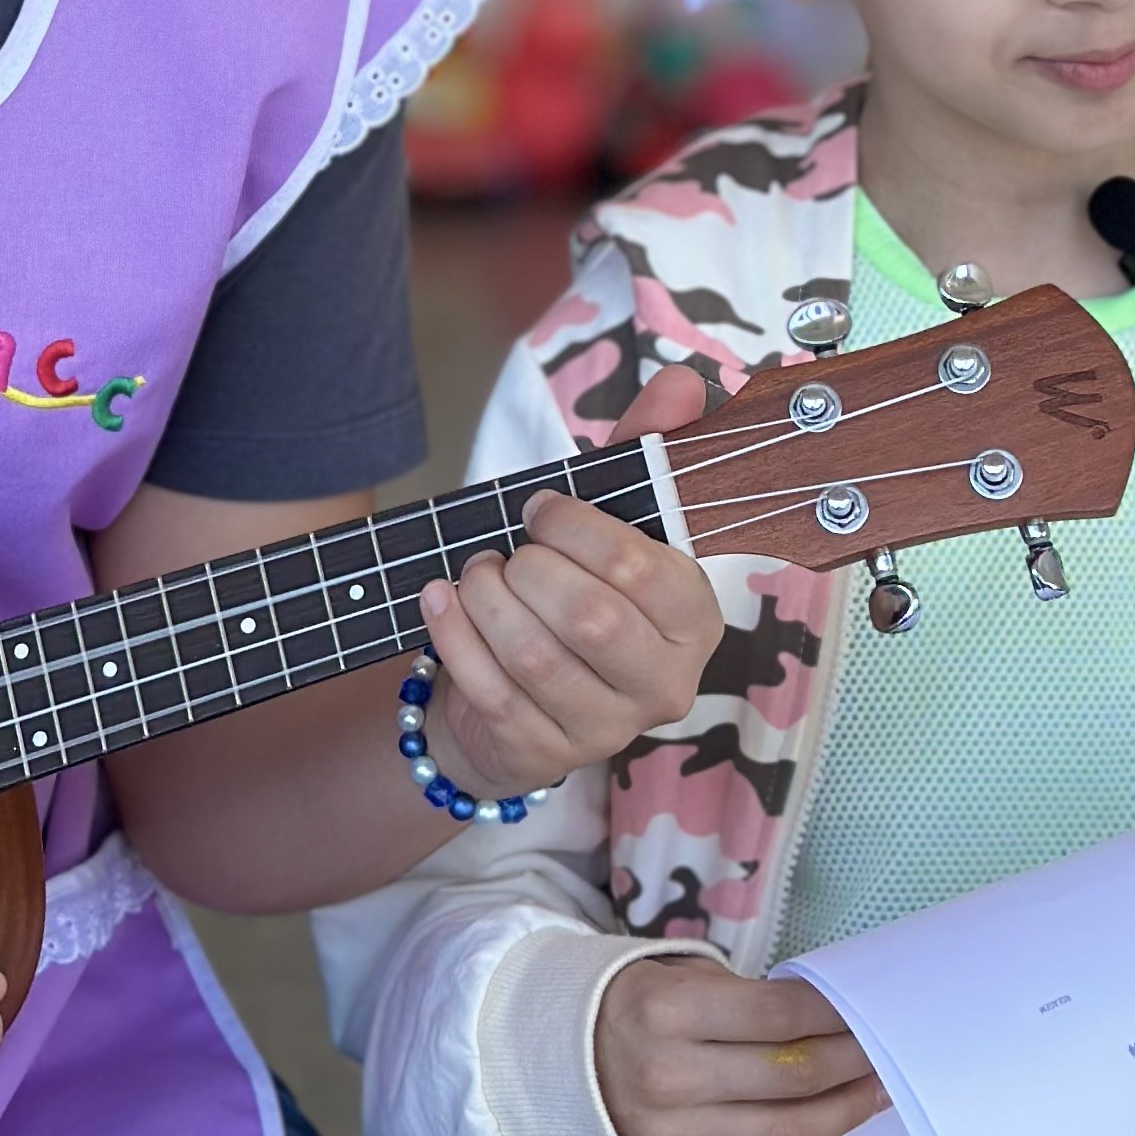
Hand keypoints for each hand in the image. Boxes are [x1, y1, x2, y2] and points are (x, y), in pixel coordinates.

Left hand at [413, 361, 724, 804]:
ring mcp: (607, 729)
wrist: (519, 694)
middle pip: (591, 617)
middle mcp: (666, 684)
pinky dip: (452, 635)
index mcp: (695, 618)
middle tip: (506, 550)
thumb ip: (645, 449)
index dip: (577, 528)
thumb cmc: (575, 591)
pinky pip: (490, 691)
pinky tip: (439, 601)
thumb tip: (686, 380)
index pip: (644, 570)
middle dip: (529, 568)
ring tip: (474, 573)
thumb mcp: (610, 520)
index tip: (538, 507)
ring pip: (535, 656)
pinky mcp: (545, 755)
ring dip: (486, 598)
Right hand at [594, 956, 885, 1135]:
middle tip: (883, 1055)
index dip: (834, 1016)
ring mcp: (669, 1133)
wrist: (563, 1063)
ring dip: (843, 1116)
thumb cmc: (640, 1009)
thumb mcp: (681, 979)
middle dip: (851, 1065)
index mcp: (667, 1011)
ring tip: (873, 1098)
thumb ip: (750, 1000)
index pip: (777, 1016)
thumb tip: (833, 1023)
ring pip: (782, 1134)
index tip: (867, 1012)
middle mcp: (667, 1075)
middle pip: (789, 1077)